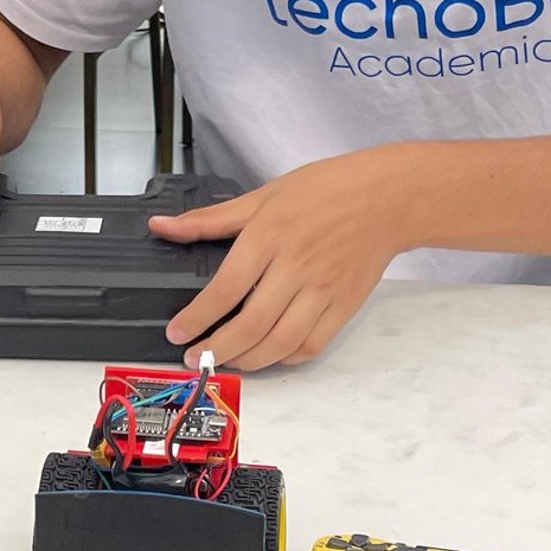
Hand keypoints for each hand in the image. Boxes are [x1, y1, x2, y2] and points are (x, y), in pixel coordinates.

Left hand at [151, 148, 416, 369]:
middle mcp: (295, 267)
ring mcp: (323, 290)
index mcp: (269, 237)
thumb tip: (162, 226)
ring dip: (249, 360)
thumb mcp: (263, 196)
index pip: (224, 289)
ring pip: (281, 342)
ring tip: (228, 360)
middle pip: (250, 324)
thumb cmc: (325, 191)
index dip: (197, 317)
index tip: (177, 332)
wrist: (387, 197)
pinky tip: (269, 355)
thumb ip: (210, 219)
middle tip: (195, 357)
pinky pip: (312, 345)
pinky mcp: (344, 306)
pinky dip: (286, 358)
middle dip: (217, 349)